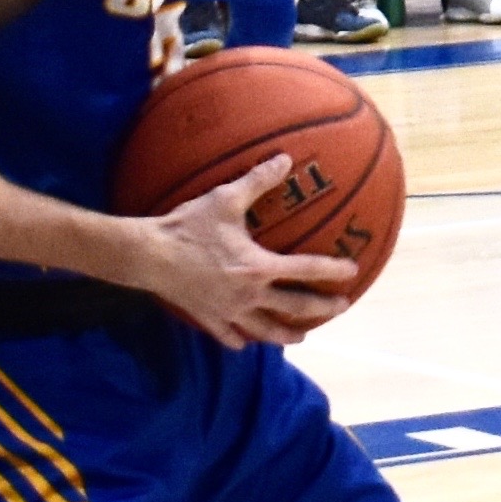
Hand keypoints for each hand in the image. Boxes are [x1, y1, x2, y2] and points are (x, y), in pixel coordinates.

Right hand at [132, 152, 356, 348]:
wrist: (148, 255)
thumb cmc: (188, 227)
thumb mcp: (225, 200)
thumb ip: (258, 181)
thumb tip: (284, 159)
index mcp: (259, 267)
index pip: (307, 270)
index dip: (333, 270)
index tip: (352, 271)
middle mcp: (250, 295)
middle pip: (295, 308)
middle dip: (322, 308)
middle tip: (340, 307)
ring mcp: (229, 311)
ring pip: (266, 331)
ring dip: (288, 334)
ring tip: (302, 335)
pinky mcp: (208, 318)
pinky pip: (230, 336)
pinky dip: (242, 340)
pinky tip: (247, 342)